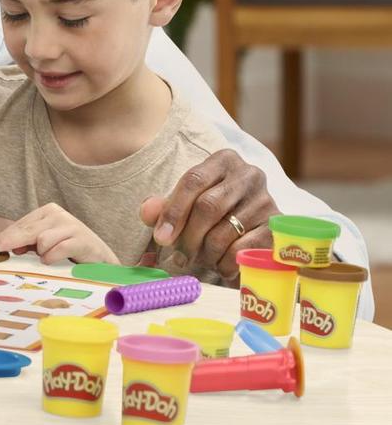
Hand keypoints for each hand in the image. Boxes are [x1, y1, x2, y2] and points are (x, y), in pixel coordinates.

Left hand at [0, 203, 119, 265]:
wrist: (100, 258)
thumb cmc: (70, 249)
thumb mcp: (46, 243)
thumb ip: (27, 242)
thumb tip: (3, 244)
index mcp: (48, 212)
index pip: (21, 224)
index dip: (6, 236)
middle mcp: (58, 214)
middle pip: (28, 230)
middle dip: (11, 241)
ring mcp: (70, 225)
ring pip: (42, 241)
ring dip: (42, 254)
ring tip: (50, 258)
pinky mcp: (81, 239)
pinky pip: (56, 250)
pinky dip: (52, 258)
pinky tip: (55, 260)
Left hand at [140, 149, 278, 281]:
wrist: (252, 227)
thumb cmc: (211, 211)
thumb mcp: (185, 204)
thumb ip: (163, 207)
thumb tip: (147, 213)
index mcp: (223, 159)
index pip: (193, 180)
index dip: (174, 211)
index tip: (161, 237)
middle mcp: (248, 174)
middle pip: (208, 207)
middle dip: (188, 236)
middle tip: (178, 256)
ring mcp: (266, 200)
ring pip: (224, 232)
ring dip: (205, 253)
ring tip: (199, 259)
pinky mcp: (277, 228)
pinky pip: (243, 250)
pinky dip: (225, 263)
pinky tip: (219, 265)